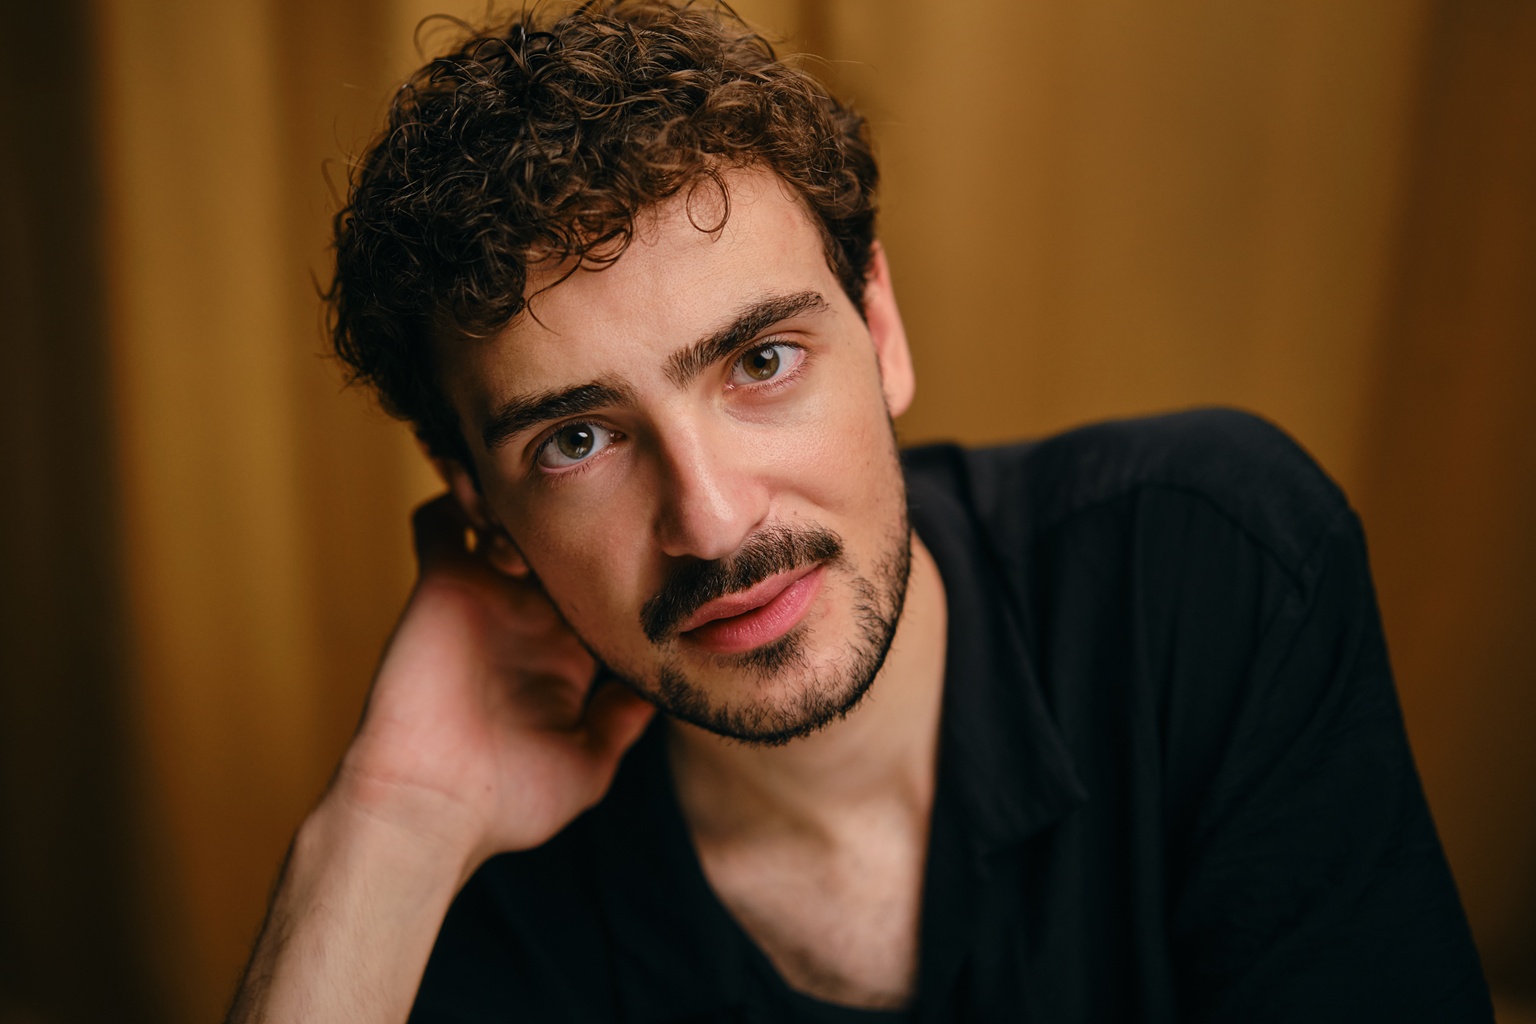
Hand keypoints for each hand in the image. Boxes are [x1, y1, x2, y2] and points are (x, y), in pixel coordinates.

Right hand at [332, 494, 654, 872]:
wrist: (428, 810)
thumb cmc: (506, 803)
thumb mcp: (588, 761)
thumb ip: (624, 720)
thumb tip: (668, 685)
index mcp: (565, 652)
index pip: (601, 588)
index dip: (629, 565)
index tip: (663, 551)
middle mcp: (526, 618)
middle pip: (559, 545)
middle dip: (586, 519)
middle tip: (615, 504)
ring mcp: (483, 597)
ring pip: (502, 520)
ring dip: (527, 507)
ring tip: (558, 511)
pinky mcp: (440, 584)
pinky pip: (440, 519)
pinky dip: (462, 498)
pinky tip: (501, 513)